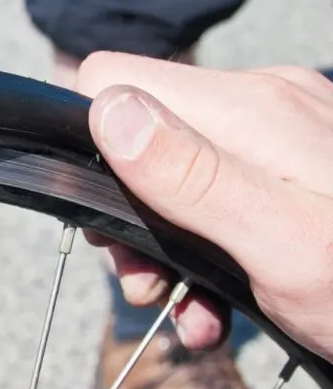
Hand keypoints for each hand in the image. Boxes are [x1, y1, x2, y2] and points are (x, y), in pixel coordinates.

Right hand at [75, 52, 332, 358]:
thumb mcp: (279, 245)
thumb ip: (191, 174)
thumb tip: (108, 109)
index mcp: (250, 109)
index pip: (114, 79)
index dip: (90, 146)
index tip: (111, 220)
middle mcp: (263, 105)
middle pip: (140, 131)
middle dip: (128, 215)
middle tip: (147, 283)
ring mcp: (285, 136)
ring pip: (176, 171)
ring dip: (166, 247)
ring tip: (187, 309)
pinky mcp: (299, 169)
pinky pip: (224, 193)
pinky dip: (207, 250)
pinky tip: (220, 306)